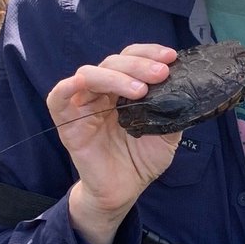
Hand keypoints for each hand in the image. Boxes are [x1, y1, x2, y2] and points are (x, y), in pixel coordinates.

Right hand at [46, 43, 179, 243]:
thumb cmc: (142, 159)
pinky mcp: (67, 122)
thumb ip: (173, 109)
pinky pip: (58, 98)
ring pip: (90, 74)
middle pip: (114, 62)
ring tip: (140, 90)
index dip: (150, 53)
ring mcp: (84, 104)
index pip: (132, 58)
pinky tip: (82, 82)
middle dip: (139, 65)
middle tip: (161, 73)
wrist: (125, 190)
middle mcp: (104, 91)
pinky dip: (68, 86)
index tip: (171, 57)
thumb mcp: (168, 132)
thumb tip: (186, 87)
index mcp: (125, 88)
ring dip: (116, 77)